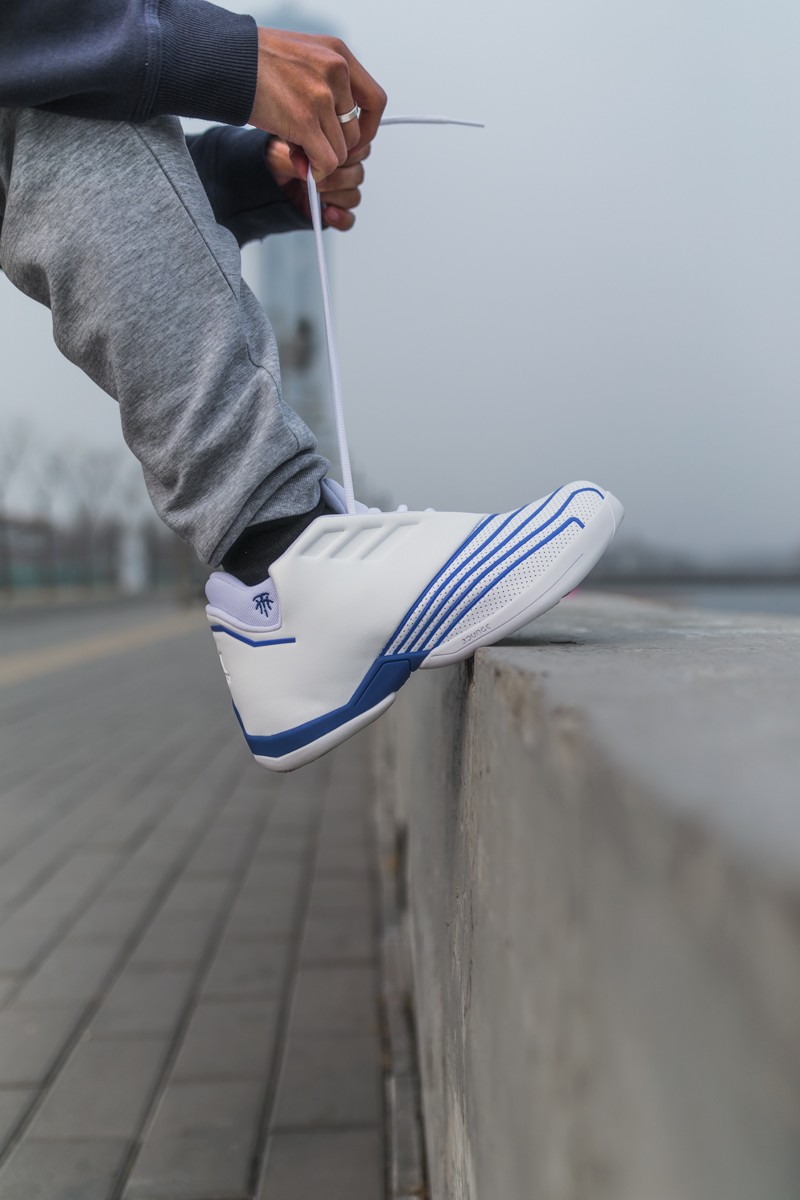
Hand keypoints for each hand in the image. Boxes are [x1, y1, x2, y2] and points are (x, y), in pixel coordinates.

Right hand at [249, 28, 386, 181]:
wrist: (225, 60)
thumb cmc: (256, 62)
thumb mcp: (302, 61)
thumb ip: (325, 92)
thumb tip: (335, 136)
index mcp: (339, 54)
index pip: (375, 100)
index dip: (368, 127)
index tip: (355, 139)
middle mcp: (335, 71)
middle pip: (355, 132)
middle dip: (336, 147)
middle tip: (313, 148)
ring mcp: (320, 95)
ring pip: (341, 150)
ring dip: (321, 158)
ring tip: (296, 146)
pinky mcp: (304, 120)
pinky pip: (327, 161)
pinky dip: (317, 170)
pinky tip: (302, 164)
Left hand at [267, 138, 369, 230]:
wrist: (266, 181)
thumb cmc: (277, 161)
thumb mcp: (283, 152)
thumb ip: (303, 156)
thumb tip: (317, 169)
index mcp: (339, 147)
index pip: (359, 149)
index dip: (344, 154)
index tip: (324, 156)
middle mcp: (345, 169)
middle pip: (357, 175)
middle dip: (334, 178)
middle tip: (311, 180)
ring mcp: (341, 192)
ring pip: (353, 196)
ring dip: (333, 196)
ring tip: (310, 193)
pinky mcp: (335, 212)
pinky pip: (348, 219)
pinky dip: (340, 218)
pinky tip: (327, 213)